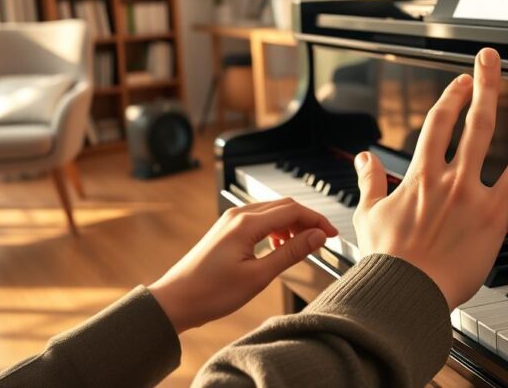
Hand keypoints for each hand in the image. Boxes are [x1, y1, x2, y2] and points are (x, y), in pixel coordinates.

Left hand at [149, 198, 338, 332]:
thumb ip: (290, 253)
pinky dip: (276, 228)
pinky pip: (259, 219)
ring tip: (302, 246)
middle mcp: (238, 215)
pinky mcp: (227, 229)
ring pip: (272, 211)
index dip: (317, 221)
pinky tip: (279, 247)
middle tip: (322, 241)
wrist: (175, 300)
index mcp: (246, 223)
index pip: (293, 211)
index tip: (332, 236)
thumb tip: (316, 237)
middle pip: (284, 206)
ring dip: (291, 224)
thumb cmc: (211, 292)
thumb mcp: (258, 277)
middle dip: (307, 220)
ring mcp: (231, 220)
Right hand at [352, 48, 507, 307]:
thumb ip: (369, 182)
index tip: (459, 85)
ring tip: (502, 77)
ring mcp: (470, 192)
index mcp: (418, 176)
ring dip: (493, 100)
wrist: (405, 291)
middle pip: (463, 118)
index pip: (435, 124)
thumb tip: (363, 158)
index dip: (449, 99)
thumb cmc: (387, 261)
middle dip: (475, 84)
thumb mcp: (368, 216)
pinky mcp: (492, 214)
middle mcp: (445, 177)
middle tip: (484, 61)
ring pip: (484, 135)